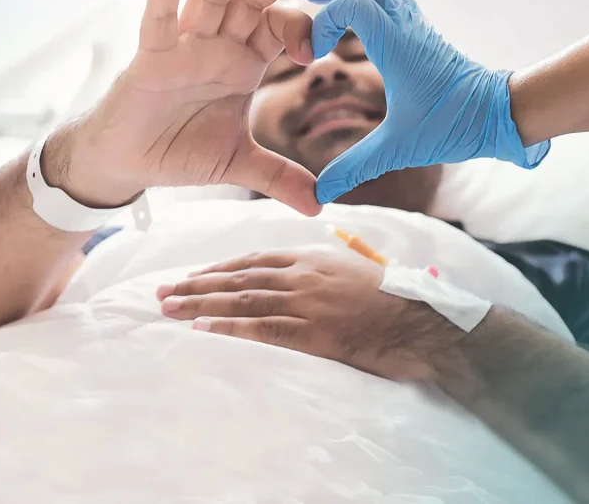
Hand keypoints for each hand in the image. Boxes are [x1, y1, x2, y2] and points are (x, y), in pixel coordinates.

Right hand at [44, 0, 322, 215]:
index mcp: (242, 64)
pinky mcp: (151, 56)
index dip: (301, 28)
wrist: (129, 165)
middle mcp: (217, 47)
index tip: (320, 46)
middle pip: (251, 2)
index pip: (278, 30)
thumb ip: (279, 178)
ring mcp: (184, 47)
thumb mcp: (238, 164)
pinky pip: (158, 17)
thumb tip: (319, 206)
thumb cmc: (179, 150)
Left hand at [157, 246, 461, 381]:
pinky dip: (227, 327)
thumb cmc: (397, 299)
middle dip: (196, 284)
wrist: (425, 322)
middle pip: (237, 278)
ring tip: (168, 308)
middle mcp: (302, 274)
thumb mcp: (357, 271)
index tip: (192, 275)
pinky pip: (261, 328)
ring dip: (200, 304)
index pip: (253, 260)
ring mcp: (306, 301)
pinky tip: (200, 329)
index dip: (218, 268)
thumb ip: (326, 268)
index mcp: (312, 257)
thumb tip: (308, 270)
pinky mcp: (312, 330)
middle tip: (162, 290)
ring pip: (241, 300)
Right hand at [293, 0, 550, 202]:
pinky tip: (346, 17)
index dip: (322, 20)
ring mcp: (414, 24)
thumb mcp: (399, 148)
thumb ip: (354, 167)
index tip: (312, 54)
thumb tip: (320, 195)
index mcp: (397, 45)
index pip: (352, 2)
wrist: (499, 114)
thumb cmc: (454, 125)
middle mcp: (406, 25)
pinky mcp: (419, 31)